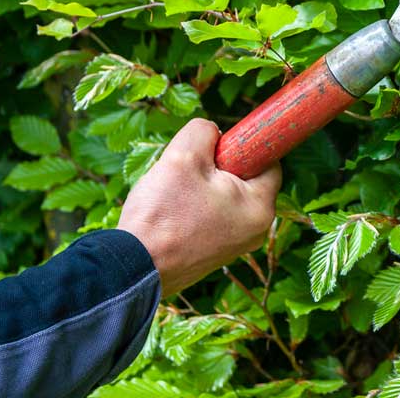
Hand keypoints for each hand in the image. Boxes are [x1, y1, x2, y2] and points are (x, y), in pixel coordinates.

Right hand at [117, 119, 281, 295]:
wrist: (132, 269)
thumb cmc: (162, 214)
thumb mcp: (183, 155)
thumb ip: (204, 131)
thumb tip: (213, 133)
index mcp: (260, 207)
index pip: (267, 160)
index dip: (242, 143)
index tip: (215, 143)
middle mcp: (255, 230)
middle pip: (244, 178)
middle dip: (216, 165)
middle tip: (188, 167)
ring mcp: (235, 245)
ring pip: (224, 195)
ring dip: (201, 185)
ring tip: (174, 192)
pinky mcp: (214, 253)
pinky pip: (211, 215)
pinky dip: (193, 205)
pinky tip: (171, 210)